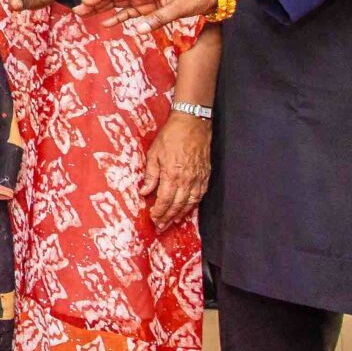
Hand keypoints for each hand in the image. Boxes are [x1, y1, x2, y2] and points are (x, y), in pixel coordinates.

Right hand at [80, 0, 217, 33]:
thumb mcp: (178, 7)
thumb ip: (157, 19)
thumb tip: (136, 30)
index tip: (86, 1)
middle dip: (96, 2)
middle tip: (77, 11)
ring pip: (119, 3)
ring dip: (103, 9)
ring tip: (85, 15)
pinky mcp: (151, 7)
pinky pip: (131, 12)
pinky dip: (119, 17)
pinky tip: (107, 24)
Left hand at [141, 111, 211, 226]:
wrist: (192, 123)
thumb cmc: (171, 136)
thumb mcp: (154, 153)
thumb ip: (151, 175)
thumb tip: (145, 192)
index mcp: (172, 175)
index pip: (165, 200)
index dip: (159, 212)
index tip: (153, 219)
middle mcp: (187, 180)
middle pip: (177, 205)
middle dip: (168, 217)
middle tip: (161, 227)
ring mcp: (198, 178)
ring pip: (190, 202)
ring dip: (181, 214)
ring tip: (174, 222)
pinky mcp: (206, 174)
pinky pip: (200, 194)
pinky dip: (194, 204)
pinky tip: (188, 208)